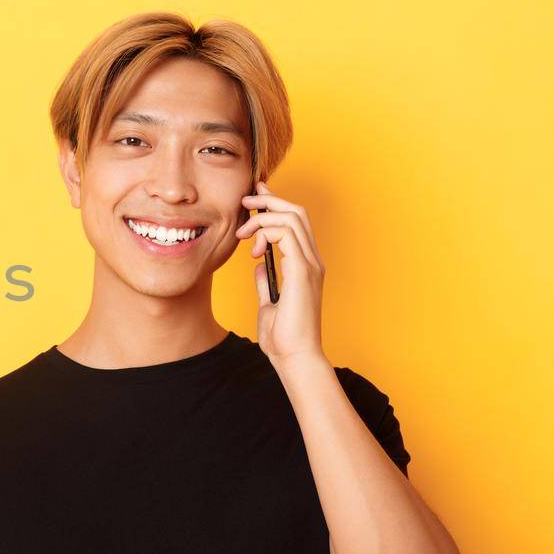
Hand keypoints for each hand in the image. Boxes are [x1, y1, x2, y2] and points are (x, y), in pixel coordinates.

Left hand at [237, 181, 327, 366]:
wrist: (294, 357)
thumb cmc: (283, 336)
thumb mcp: (268, 302)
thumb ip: (266, 281)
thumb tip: (259, 265)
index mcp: (305, 266)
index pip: (295, 223)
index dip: (275, 205)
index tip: (254, 197)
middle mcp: (312, 261)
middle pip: (297, 213)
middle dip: (270, 200)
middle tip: (245, 200)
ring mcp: (310, 265)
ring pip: (292, 218)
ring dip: (263, 217)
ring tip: (241, 233)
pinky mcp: (302, 272)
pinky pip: (286, 235)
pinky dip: (266, 232)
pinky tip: (251, 248)